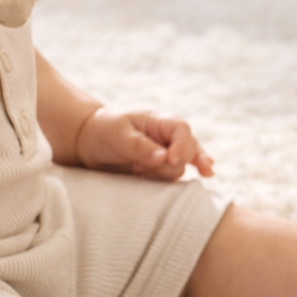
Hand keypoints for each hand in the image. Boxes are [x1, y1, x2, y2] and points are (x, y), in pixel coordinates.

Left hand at [74, 108, 214, 180]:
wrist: (91, 143)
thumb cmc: (104, 131)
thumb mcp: (117, 134)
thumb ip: (139, 146)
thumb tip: (163, 158)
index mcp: (159, 121)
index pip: (181, 129)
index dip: (182, 145)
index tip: (171, 159)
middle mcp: (168, 137)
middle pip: (188, 150)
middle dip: (173, 162)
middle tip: (142, 168)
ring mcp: (166, 154)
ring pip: (180, 168)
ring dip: (162, 174)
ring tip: (136, 169)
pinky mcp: (160, 170)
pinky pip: (178, 172)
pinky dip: (187, 175)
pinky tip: (206, 174)